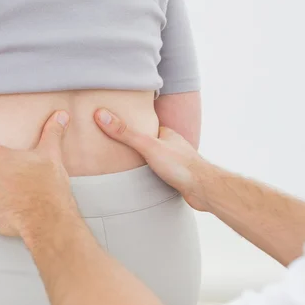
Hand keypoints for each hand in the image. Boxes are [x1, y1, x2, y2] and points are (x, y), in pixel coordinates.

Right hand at [94, 109, 212, 210]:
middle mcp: (171, 145)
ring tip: (125, 164)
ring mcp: (174, 161)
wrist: (203, 189)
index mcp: (165, 134)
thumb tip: (101, 115)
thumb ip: (125, 133)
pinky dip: (150, 175)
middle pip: (149, 142)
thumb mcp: (147, 146)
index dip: (130, 124)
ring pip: (155, 158)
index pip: (144, 125)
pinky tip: (143, 180)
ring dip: (143, 161)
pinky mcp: (176, 177)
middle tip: (116, 146)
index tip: (115, 124)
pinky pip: (159, 173)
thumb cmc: (180, 165)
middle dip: (135, 144)